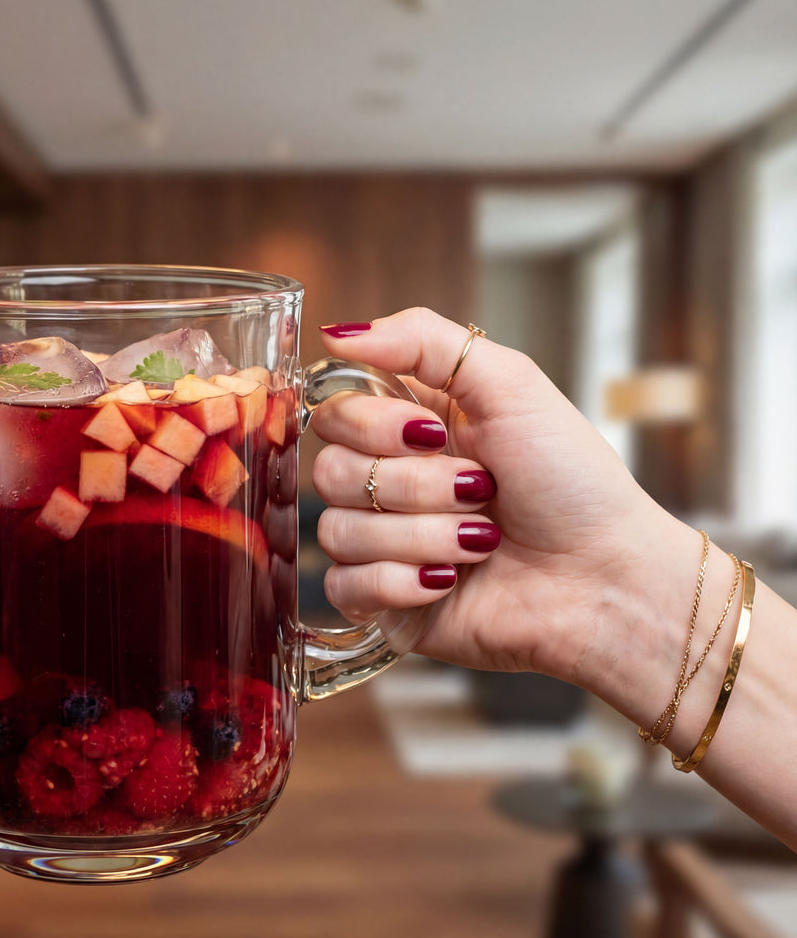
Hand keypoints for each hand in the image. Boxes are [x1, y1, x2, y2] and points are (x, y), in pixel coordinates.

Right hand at [311, 308, 692, 683]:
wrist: (606, 577)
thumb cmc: (574, 483)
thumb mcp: (510, 385)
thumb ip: (421, 340)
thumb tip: (339, 333)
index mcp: (410, 428)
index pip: (334, 413)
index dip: (372, 425)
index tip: (434, 434)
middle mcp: (390, 483)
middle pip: (331, 473)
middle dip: (414, 485)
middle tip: (479, 490)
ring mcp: (384, 546)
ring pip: (339, 532)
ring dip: (422, 536)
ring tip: (482, 541)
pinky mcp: (386, 603)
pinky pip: (345, 586)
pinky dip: (400, 583)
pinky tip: (449, 582)